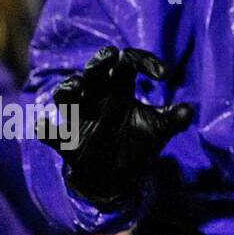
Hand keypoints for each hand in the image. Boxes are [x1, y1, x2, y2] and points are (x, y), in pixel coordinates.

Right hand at [44, 46, 191, 211]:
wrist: (119, 178)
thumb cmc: (138, 142)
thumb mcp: (159, 130)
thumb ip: (172, 119)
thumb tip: (188, 111)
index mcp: (120, 88)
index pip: (128, 63)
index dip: (143, 61)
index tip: (163, 75)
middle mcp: (97, 96)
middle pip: (94, 69)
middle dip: (99, 61)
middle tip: (110, 56)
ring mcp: (79, 116)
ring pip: (65, 93)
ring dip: (68, 88)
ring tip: (77, 88)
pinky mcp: (65, 140)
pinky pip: (48, 131)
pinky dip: (45, 127)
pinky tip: (46, 124)